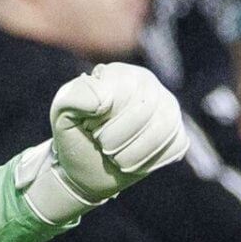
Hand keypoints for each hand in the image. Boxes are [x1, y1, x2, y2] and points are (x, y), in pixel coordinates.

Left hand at [20, 62, 188, 223]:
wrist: (86, 167)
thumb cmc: (74, 135)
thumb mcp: (63, 114)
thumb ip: (75, 97)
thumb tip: (104, 101)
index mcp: (118, 73)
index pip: (123, 90)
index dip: (103, 118)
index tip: (88, 128)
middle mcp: (147, 84)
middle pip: (146, 109)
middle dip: (117, 137)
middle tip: (102, 146)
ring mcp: (166, 107)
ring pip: (164, 128)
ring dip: (132, 152)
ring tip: (115, 156)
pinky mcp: (177, 133)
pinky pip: (175, 145)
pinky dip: (150, 161)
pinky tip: (132, 160)